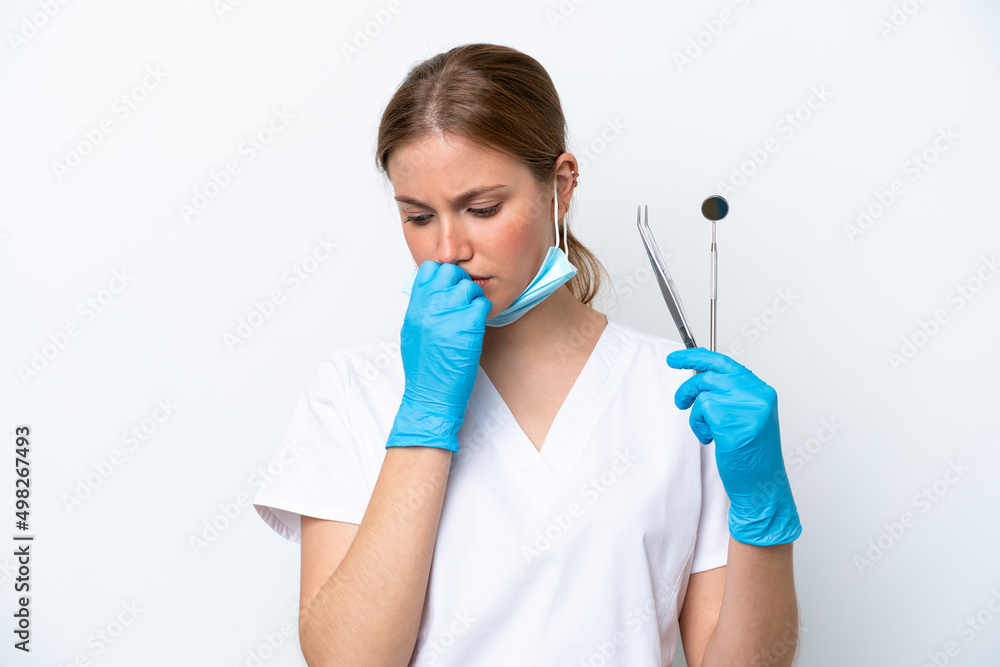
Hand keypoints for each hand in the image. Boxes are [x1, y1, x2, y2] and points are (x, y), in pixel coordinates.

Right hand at [386, 260, 491, 451]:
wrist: (431, 395)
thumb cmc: (423, 369)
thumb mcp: (412, 333)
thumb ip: (421, 310)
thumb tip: (432, 295)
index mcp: (415, 307)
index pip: (429, 270)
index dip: (442, 274)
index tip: (448, 288)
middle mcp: (430, 307)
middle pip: (451, 272)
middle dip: (460, 283)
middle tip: (463, 301)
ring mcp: (449, 315)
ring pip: (469, 286)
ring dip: (474, 298)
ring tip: (470, 315)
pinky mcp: (468, 327)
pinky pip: (482, 304)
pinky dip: (483, 312)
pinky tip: (477, 325)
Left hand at [666, 348, 801, 545]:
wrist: (762, 486)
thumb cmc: (752, 455)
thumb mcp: (747, 417)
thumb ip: (731, 395)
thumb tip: (702, 377)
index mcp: (761, 392)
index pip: (725, 363)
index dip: (697, 357)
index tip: (676, 358)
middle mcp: (757, 395)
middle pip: (710, 374)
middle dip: (688, 386)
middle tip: (680, 400)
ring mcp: (746, 409)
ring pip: (703, 394)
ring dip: (696, 415)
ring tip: (707, 431)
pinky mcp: (732, 424)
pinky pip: (702, 411)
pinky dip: (699, 426)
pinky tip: (712, 439)